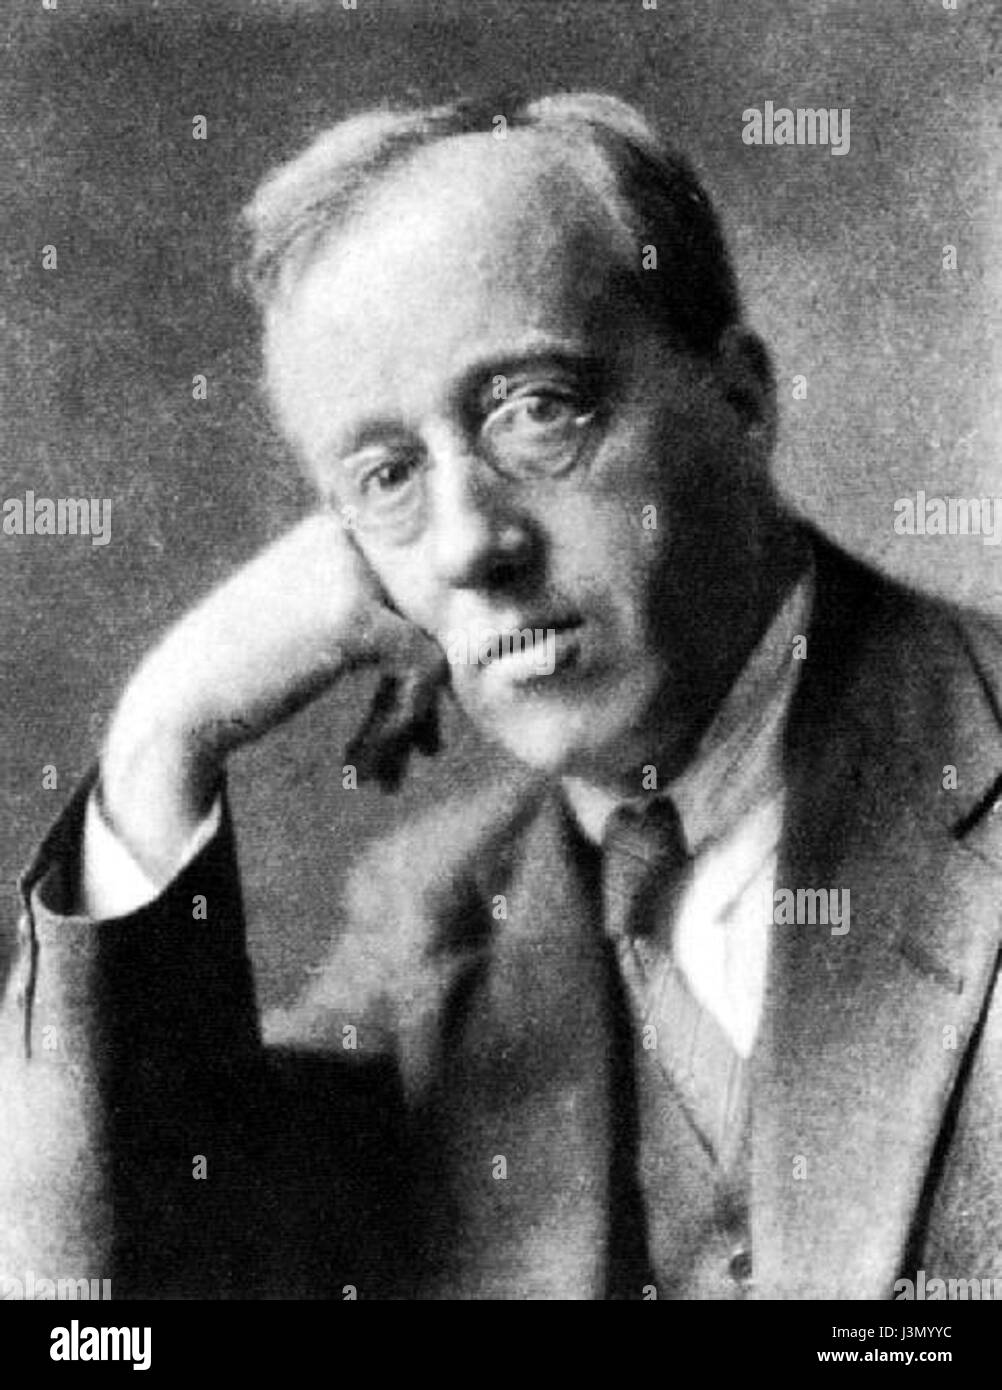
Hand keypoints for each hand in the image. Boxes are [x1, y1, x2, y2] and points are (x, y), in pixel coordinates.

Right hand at [100, 513, 445, 879]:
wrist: (176, 709)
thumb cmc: (240, 678)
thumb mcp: (311, 626)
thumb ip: (376, 616)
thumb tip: (462, 642)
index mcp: (335, 529)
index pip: (419, 592)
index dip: (423, 662)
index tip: (412, 724)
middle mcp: (346, 536)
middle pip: (431, 618)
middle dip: (425, 695)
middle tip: (417, 754)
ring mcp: (351, 572)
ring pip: (432, 646)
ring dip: (412, 719)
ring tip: (385, 776)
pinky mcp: (356, 616)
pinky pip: (422, 670)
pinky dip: (401, 725)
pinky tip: (361, 764)